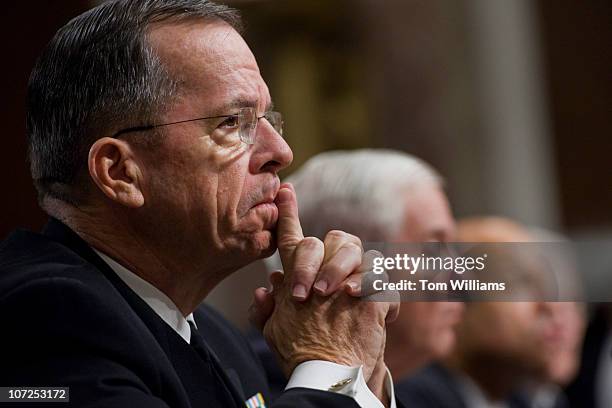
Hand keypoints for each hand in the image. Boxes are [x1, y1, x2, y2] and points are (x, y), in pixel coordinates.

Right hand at [254, 184, 398, 381]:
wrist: (327, 380)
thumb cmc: (302, 357)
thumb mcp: (274, 332)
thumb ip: (267, 307)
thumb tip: (268, 286)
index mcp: (295, 282)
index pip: (290, 240)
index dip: (287, 214)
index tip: (286, 192)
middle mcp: (320, 278)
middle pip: (336, 239)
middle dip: (341, 255)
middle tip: (335, 284)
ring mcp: (346, 287)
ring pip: (367, 257)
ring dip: (366, 276)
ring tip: (358, 299)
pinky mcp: (371, 302)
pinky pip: (387, 287)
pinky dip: (388, 302)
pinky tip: (381, 318)